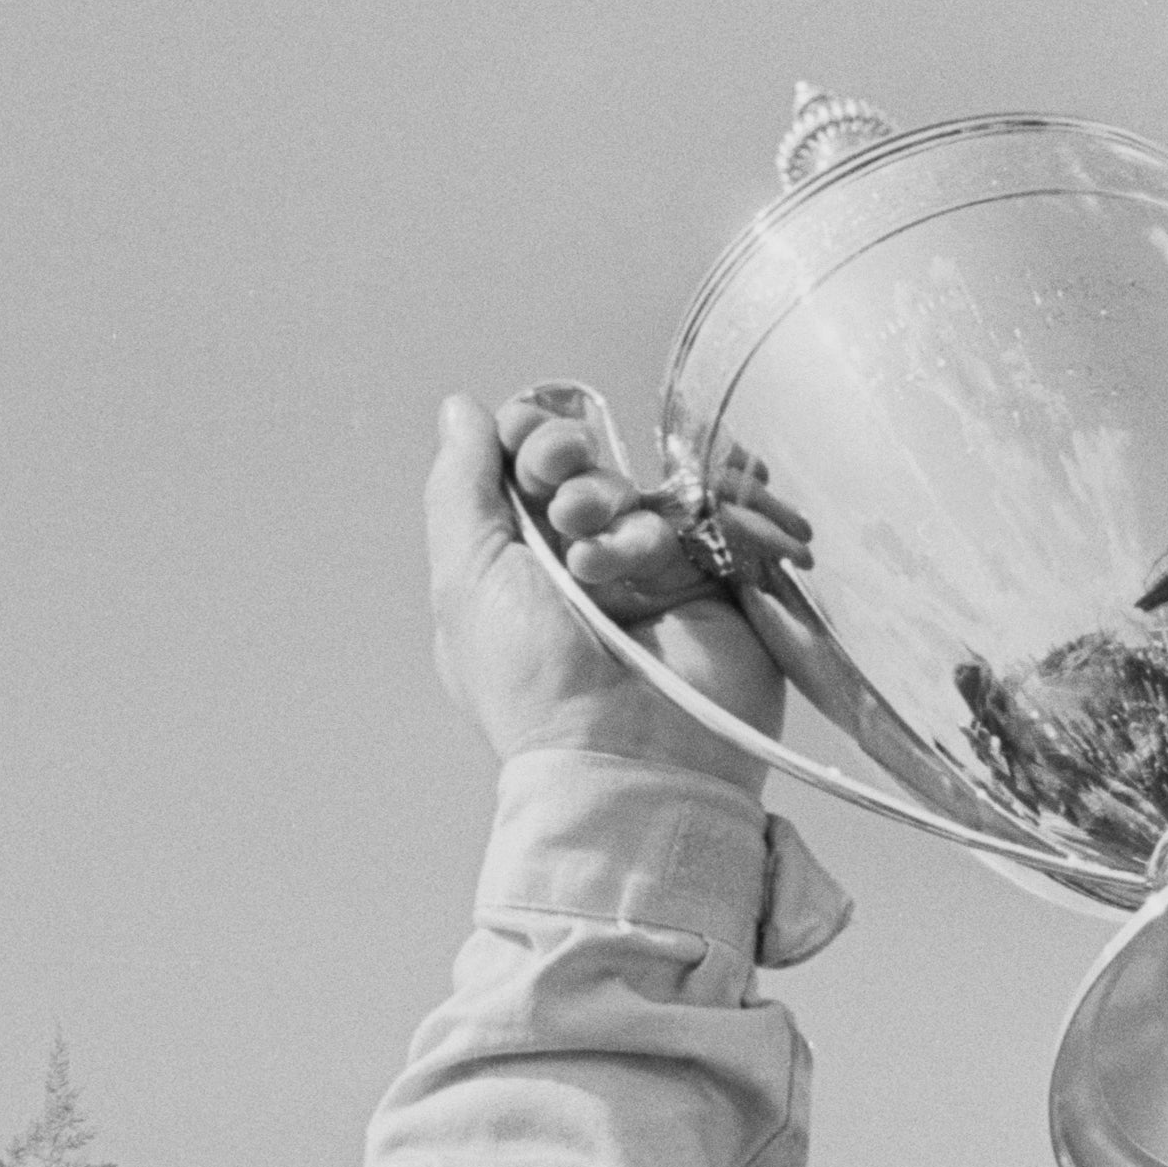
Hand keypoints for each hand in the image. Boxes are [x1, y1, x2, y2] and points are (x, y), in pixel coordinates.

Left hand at [423, 388, 792, 786]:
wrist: (625, 757)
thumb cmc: (531, 683)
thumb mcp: (466, 578)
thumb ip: (458, 487)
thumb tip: (459, 409)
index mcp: (510, 564)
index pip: (517, 464)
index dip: (525, 438)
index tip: (526, 447)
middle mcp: (575, 563)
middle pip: (575, 463)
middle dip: (564, 459)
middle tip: (562, 494)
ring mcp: (645, 572)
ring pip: (631, 488)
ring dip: (607, 502)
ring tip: (594, 555)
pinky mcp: (709, 581)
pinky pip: (694, 518)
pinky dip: (660, 529)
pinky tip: (643, 564)